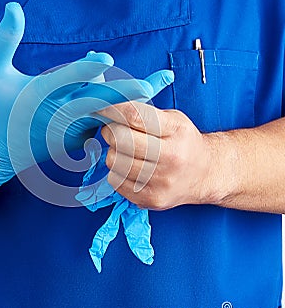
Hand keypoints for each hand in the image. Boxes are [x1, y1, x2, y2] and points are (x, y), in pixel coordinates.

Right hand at [0, 2, 171, 188]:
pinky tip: (137, 94)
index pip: (64, 80)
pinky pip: (102, 121)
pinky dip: (117, 106)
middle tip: (152, 84)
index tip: (105, 57)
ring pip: (106, 113)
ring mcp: (70, 131)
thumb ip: (5, 38)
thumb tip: (14, 4)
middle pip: (96, 102)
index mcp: (37, 96)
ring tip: (157, 86)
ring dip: (132, 100)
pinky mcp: (76, 140)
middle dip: (125, 92)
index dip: (85, 68)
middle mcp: (57, 115)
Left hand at [99, 102, 221, 209]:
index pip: (135, 116)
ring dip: (113, 152)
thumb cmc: (184, 143)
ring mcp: (161, 182)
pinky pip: (115, 181)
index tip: (102, 108)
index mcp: (176, 131)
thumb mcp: (173, 120)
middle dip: (110, 132)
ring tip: (125, 151)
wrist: (205, 174)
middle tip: (114, 131)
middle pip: (120, 140)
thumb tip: (109, 109)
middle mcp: (171, 158)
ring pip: (114, 161)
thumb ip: (144, 113)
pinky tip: (130, 168)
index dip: (112, 110)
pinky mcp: (151, 199)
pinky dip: (117, 171)